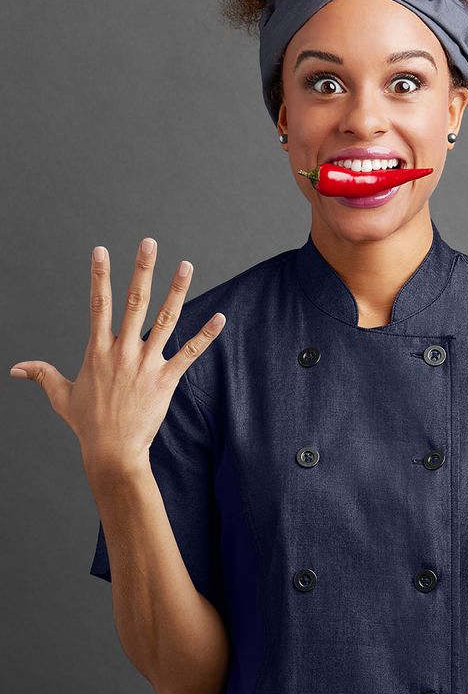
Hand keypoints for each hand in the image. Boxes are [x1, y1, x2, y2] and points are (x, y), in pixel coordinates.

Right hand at [9, 238, 225, 476]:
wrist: (113, 451)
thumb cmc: (88, 424)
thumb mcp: (61, 396)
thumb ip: (42, 375)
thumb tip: (16, 369)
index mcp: (98, 350)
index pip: (98, 304)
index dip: (99, 276)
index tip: (101, 250)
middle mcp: (123, 351)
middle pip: (134, 302)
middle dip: (142, 270)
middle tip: (149, 242)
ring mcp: (147, 363)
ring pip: (166, 320)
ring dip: (178, 290)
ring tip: (187, 265)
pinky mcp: (167, 379)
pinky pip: (190, 352)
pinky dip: (206, 335)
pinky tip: (220, 317)